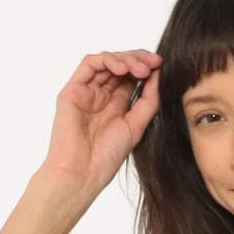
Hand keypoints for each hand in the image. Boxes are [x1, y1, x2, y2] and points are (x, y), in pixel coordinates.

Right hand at [41, 49, 163, 197]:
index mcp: (115, 107)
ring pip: (107, 62)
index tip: (161, 66)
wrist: (82, 174)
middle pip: (120, 66)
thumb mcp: (136, 126)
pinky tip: (122, 69)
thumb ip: (148, 101)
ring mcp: (86, 92)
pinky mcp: (72, 90)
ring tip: (140, 69)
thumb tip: (159, 75)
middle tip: (153, 64)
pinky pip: (89, 64)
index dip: (147, 68)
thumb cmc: (105, 158)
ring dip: (126, 59)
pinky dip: (107, 60)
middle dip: (138, 60)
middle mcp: (100, 97)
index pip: (131, 78)